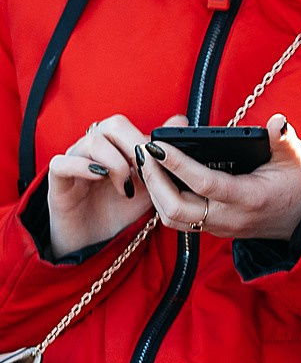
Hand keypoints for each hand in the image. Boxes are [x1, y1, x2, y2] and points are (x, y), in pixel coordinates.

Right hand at [47, 114, 152, 257]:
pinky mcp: (57, 181)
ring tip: (126, 186)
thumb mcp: (151, 183)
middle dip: (134, 144)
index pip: (129, 125)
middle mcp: (94, 149)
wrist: (97, 242)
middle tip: (144, 169)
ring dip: (116, 162)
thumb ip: (163, 156)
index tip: (157, 162)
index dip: (146, 139)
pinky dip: (82, 167)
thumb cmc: (123, 208)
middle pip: (112, 125)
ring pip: (91, 141)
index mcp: (115, 146)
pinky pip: (61, 163)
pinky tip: (101, 178)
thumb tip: (181, 120)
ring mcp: (74, 162)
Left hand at [136, 113, 300, 243]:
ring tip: (149, 164)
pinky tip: (161, 179)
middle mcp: (230, 217)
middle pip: (176, 208)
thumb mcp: (299, 159)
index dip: (177, 164)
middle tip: (146, 152)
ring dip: (155, 192)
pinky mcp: (214, 228)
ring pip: (172, 218)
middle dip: (155, 180)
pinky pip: (179, 220)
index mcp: (250, 198)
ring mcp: (220, 227)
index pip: (204, 184)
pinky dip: (163, 201)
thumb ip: (285, 140)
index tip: (159, 145)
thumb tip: (277, 122)